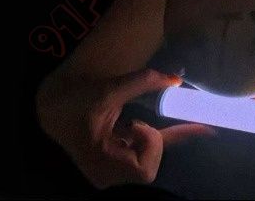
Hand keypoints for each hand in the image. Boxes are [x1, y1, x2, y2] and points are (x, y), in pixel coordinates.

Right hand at [37, 68, 214, 188]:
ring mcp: (114, 169)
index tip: (132, 125)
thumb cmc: (76, 100)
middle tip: (127, 124)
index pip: (144, 171)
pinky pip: (151, 150)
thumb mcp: (107, 90)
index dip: (147, 146)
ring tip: (125, 124)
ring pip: (152, 158)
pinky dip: (173, 137)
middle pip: (150, 167)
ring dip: (150, 138)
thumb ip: (141, 83)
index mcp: (103, 164)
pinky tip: (202, 128)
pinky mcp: (119, 158)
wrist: (52, 106)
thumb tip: (175, 79)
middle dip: (149, 142)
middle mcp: (109, 174)